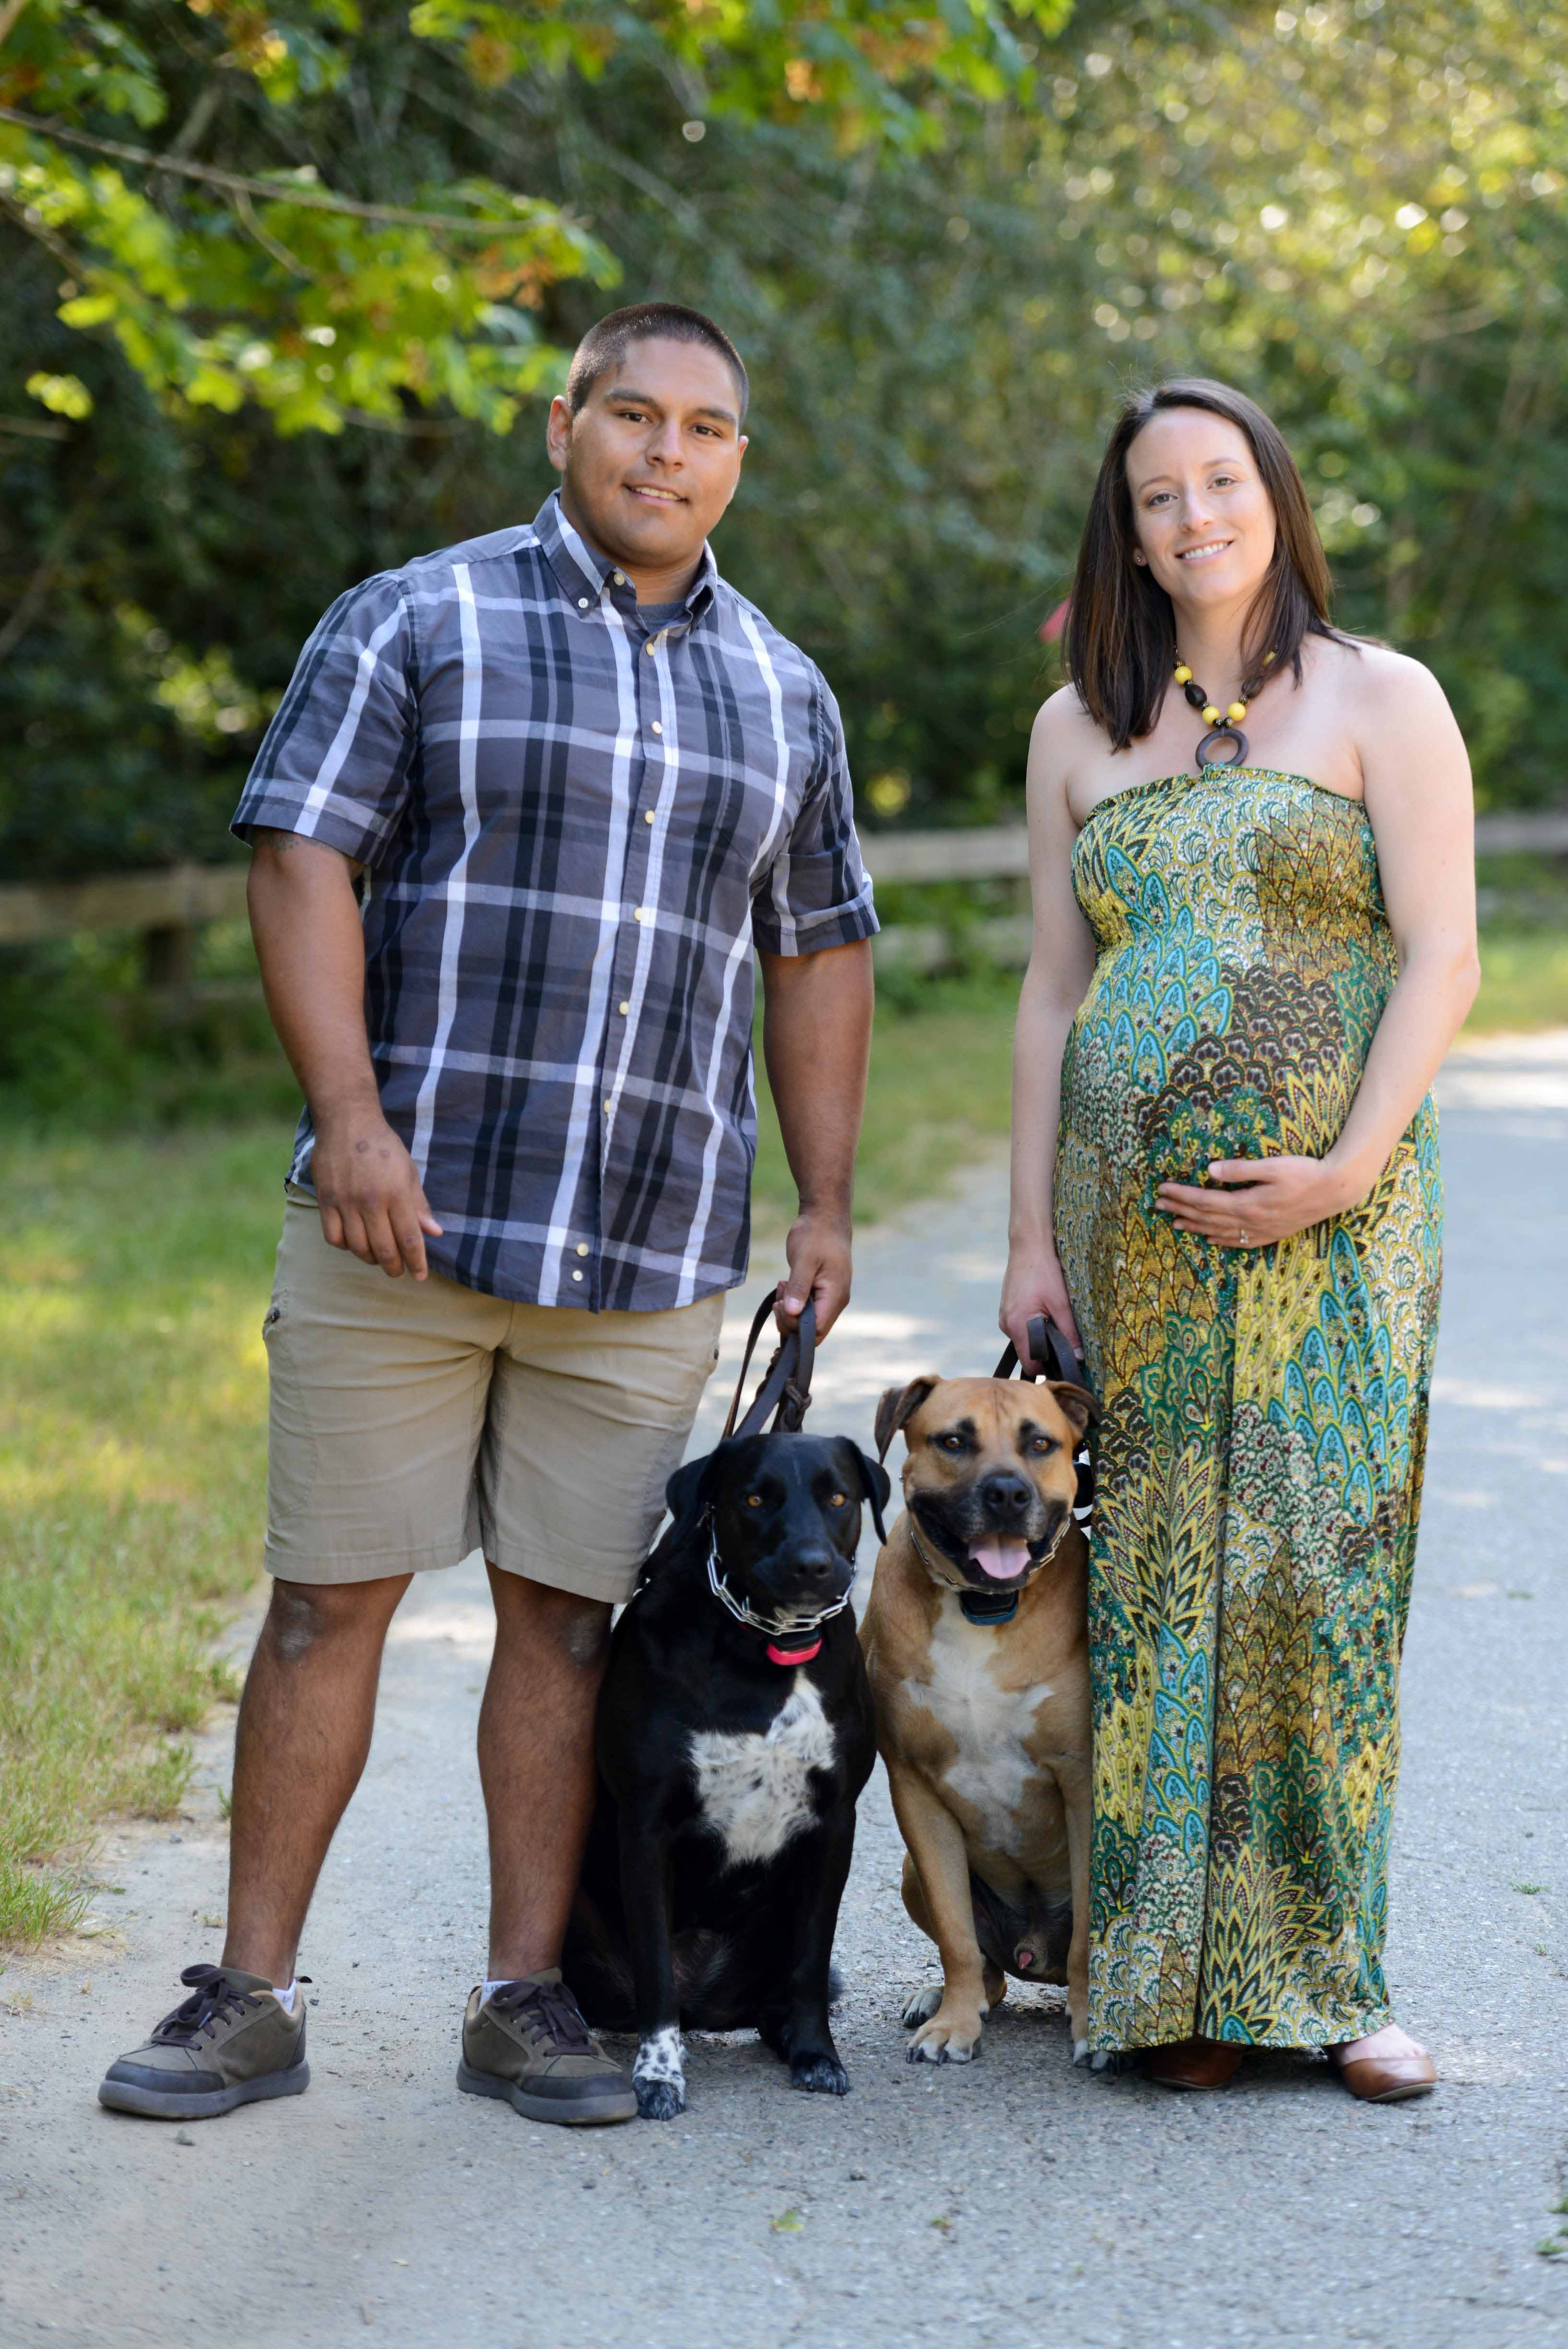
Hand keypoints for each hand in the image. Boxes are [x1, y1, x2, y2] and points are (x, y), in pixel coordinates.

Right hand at [311, 1105, 443, 1277]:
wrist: (348, 1122)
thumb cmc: (383, 1147)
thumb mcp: (409, 1171)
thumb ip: (419, 1205)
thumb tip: (435, 1232)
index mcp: (396, 1193)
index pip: (409, 1238)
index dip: (416, 1261)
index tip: (420, 1275)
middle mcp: (371, 1201)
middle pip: (384, 1249)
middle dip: (394, 1267)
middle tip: (399, 1272)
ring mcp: (345, 1201)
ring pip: (358, 1247)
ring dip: (371, 1259)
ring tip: (379, 1259)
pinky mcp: (326, 1200)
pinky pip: (334, 1236)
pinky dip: (345, 1247)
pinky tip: (355, 1243)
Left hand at [777, 1209, 851, 1338]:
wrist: (825, 1217)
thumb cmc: (816, 1235)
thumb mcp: (804, 1259)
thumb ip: (798, 1287)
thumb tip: (792, 1313)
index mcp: (835, 1295)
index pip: (817, 1329)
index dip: (795, 1326)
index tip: (780, 1306)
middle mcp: (836, 1301)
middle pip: (813, 1331)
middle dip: (790, 1320)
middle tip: (778, 1298)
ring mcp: (830, 1298)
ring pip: (808, 1321)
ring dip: (790, 1311)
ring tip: (782, 1286)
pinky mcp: (822, 1292)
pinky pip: (807, 1309)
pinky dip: (793, 1303)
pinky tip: (785, 1285)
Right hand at [999, 1242, 1080, 1366]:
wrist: (1029, 1246)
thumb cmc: (1044, 1271)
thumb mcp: (1061, 1303)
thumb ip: (1069, 1333)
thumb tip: (1078, 1357)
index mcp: (1017, 1326)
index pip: (1030, 1363)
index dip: (1047, 1367)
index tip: (1064, 1363)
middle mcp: (1006, 1324)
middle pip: (1027, 1352)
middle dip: (1045, 1350)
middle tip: (1064, 1339)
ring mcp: (1004, 1316)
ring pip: (1025, 1339)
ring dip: (1039, 1336)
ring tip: (1054, 1319)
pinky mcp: (1007, 1309)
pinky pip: (1021, 1326)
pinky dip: (1033, 1324)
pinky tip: (1044, 1309)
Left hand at [1155, 1155, 1341, 1249]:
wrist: (1335, 1191)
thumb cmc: (1305, 1172)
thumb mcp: (1272, 1166)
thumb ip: (1240, 1169)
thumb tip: (1209, 1170)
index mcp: (1246, 1203)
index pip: (1204, 1201)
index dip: (1181, 1196)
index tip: (1162, 1190)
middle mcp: (1250, 1221)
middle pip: (1207, 1218)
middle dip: (1180, 1211)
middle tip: (1158, 1206)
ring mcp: (1261, 1231)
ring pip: (1220, 1233)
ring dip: (1195, 1228)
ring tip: (1175, 1224)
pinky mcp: (1271, 1234)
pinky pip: (1239, 1242)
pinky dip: (1221, 1241)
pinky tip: (1211, 1240)